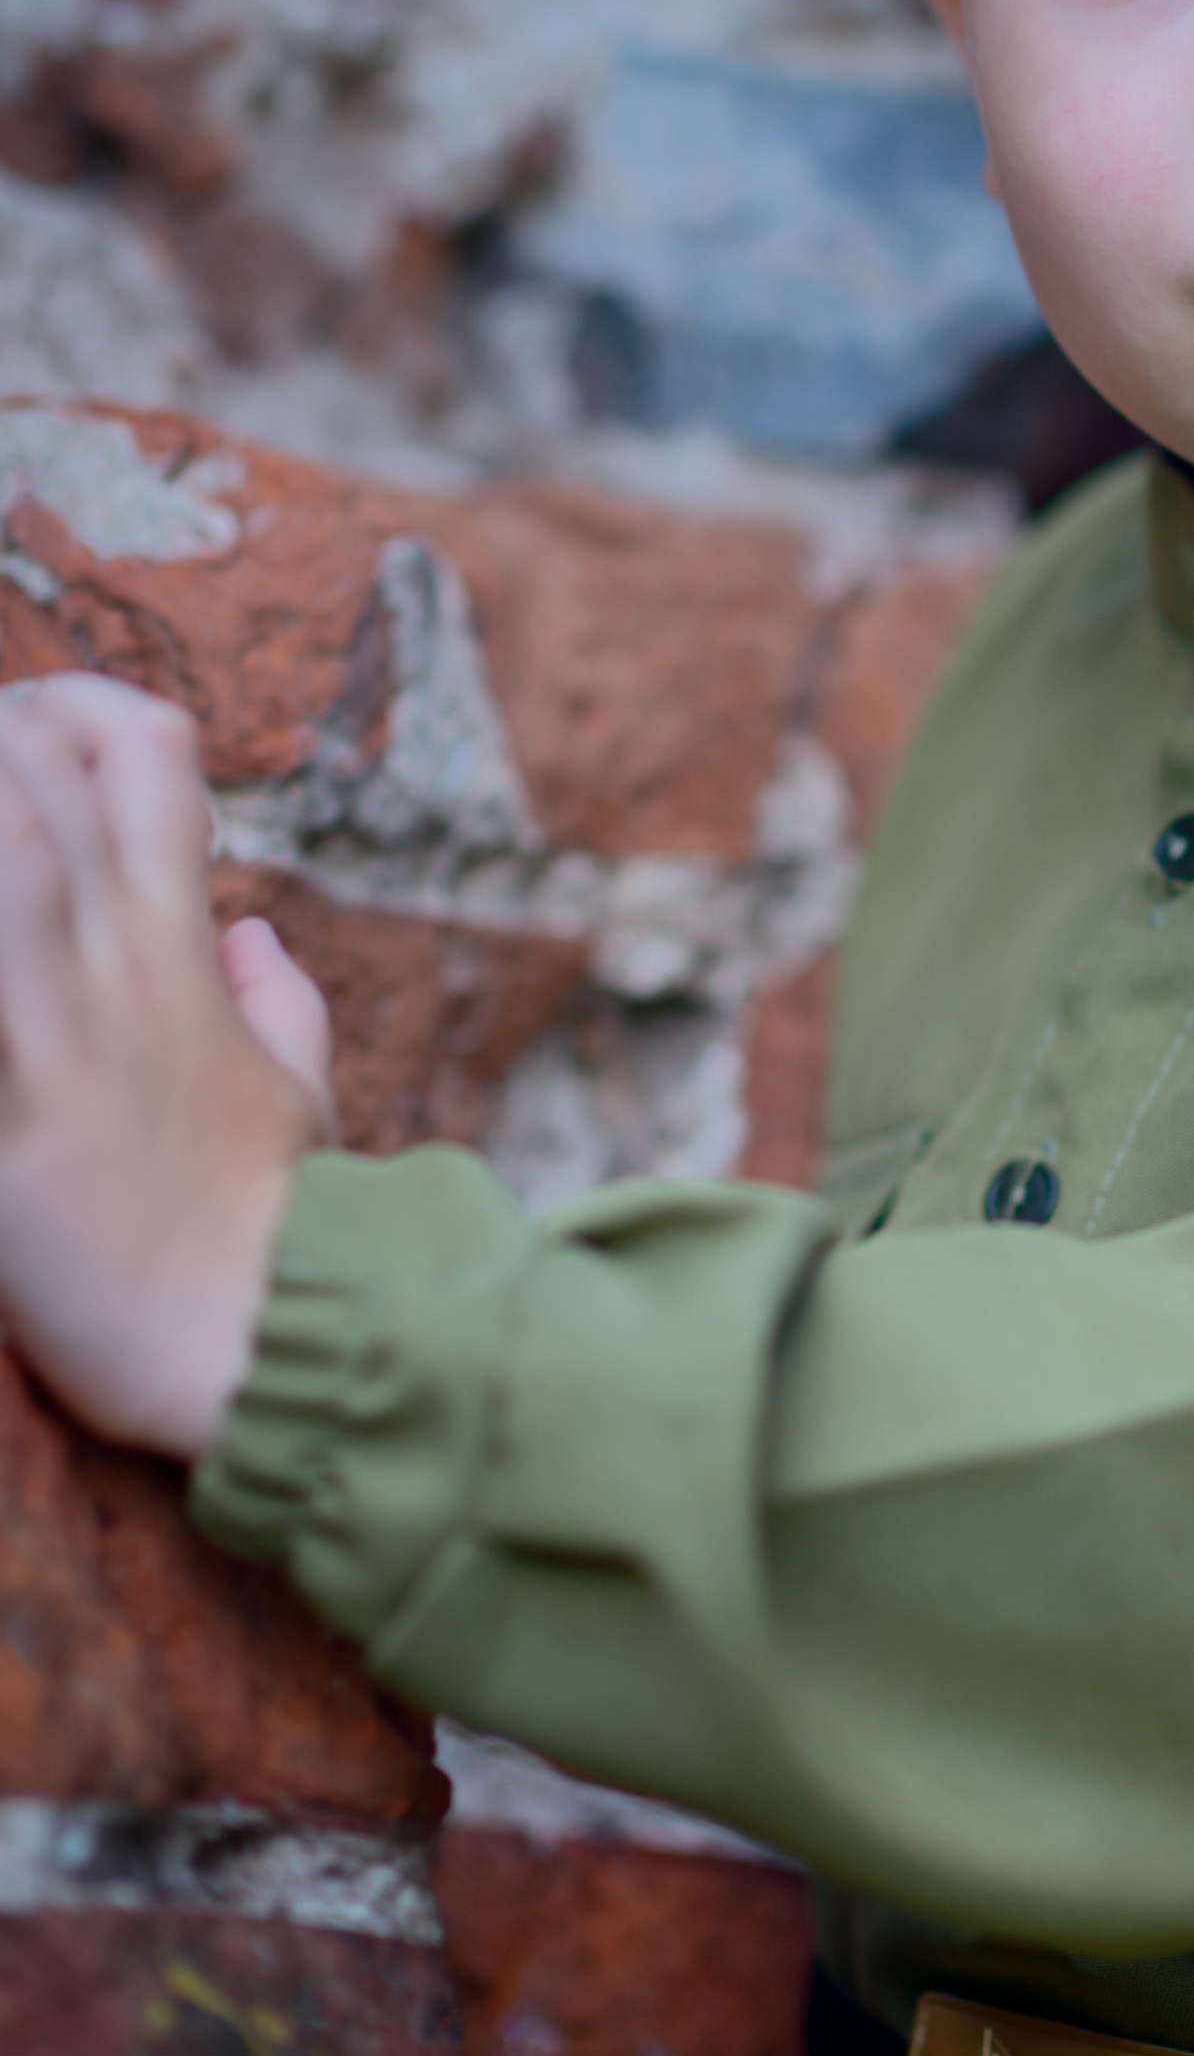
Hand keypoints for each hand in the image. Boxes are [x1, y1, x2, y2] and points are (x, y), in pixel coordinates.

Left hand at [0, 677, 334, 1455]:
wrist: (260, 1343)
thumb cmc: (280, 1231)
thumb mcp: (301, 1099)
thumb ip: (273, 1004)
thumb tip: (250, 935)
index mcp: (185, 958)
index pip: (148, 763)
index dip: (86, 713)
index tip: (49, 726)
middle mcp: (114, 974)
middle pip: (40, 784)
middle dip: (0, 747)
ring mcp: (51, 1041)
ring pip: (3, 864)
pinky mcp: (5, 1125)